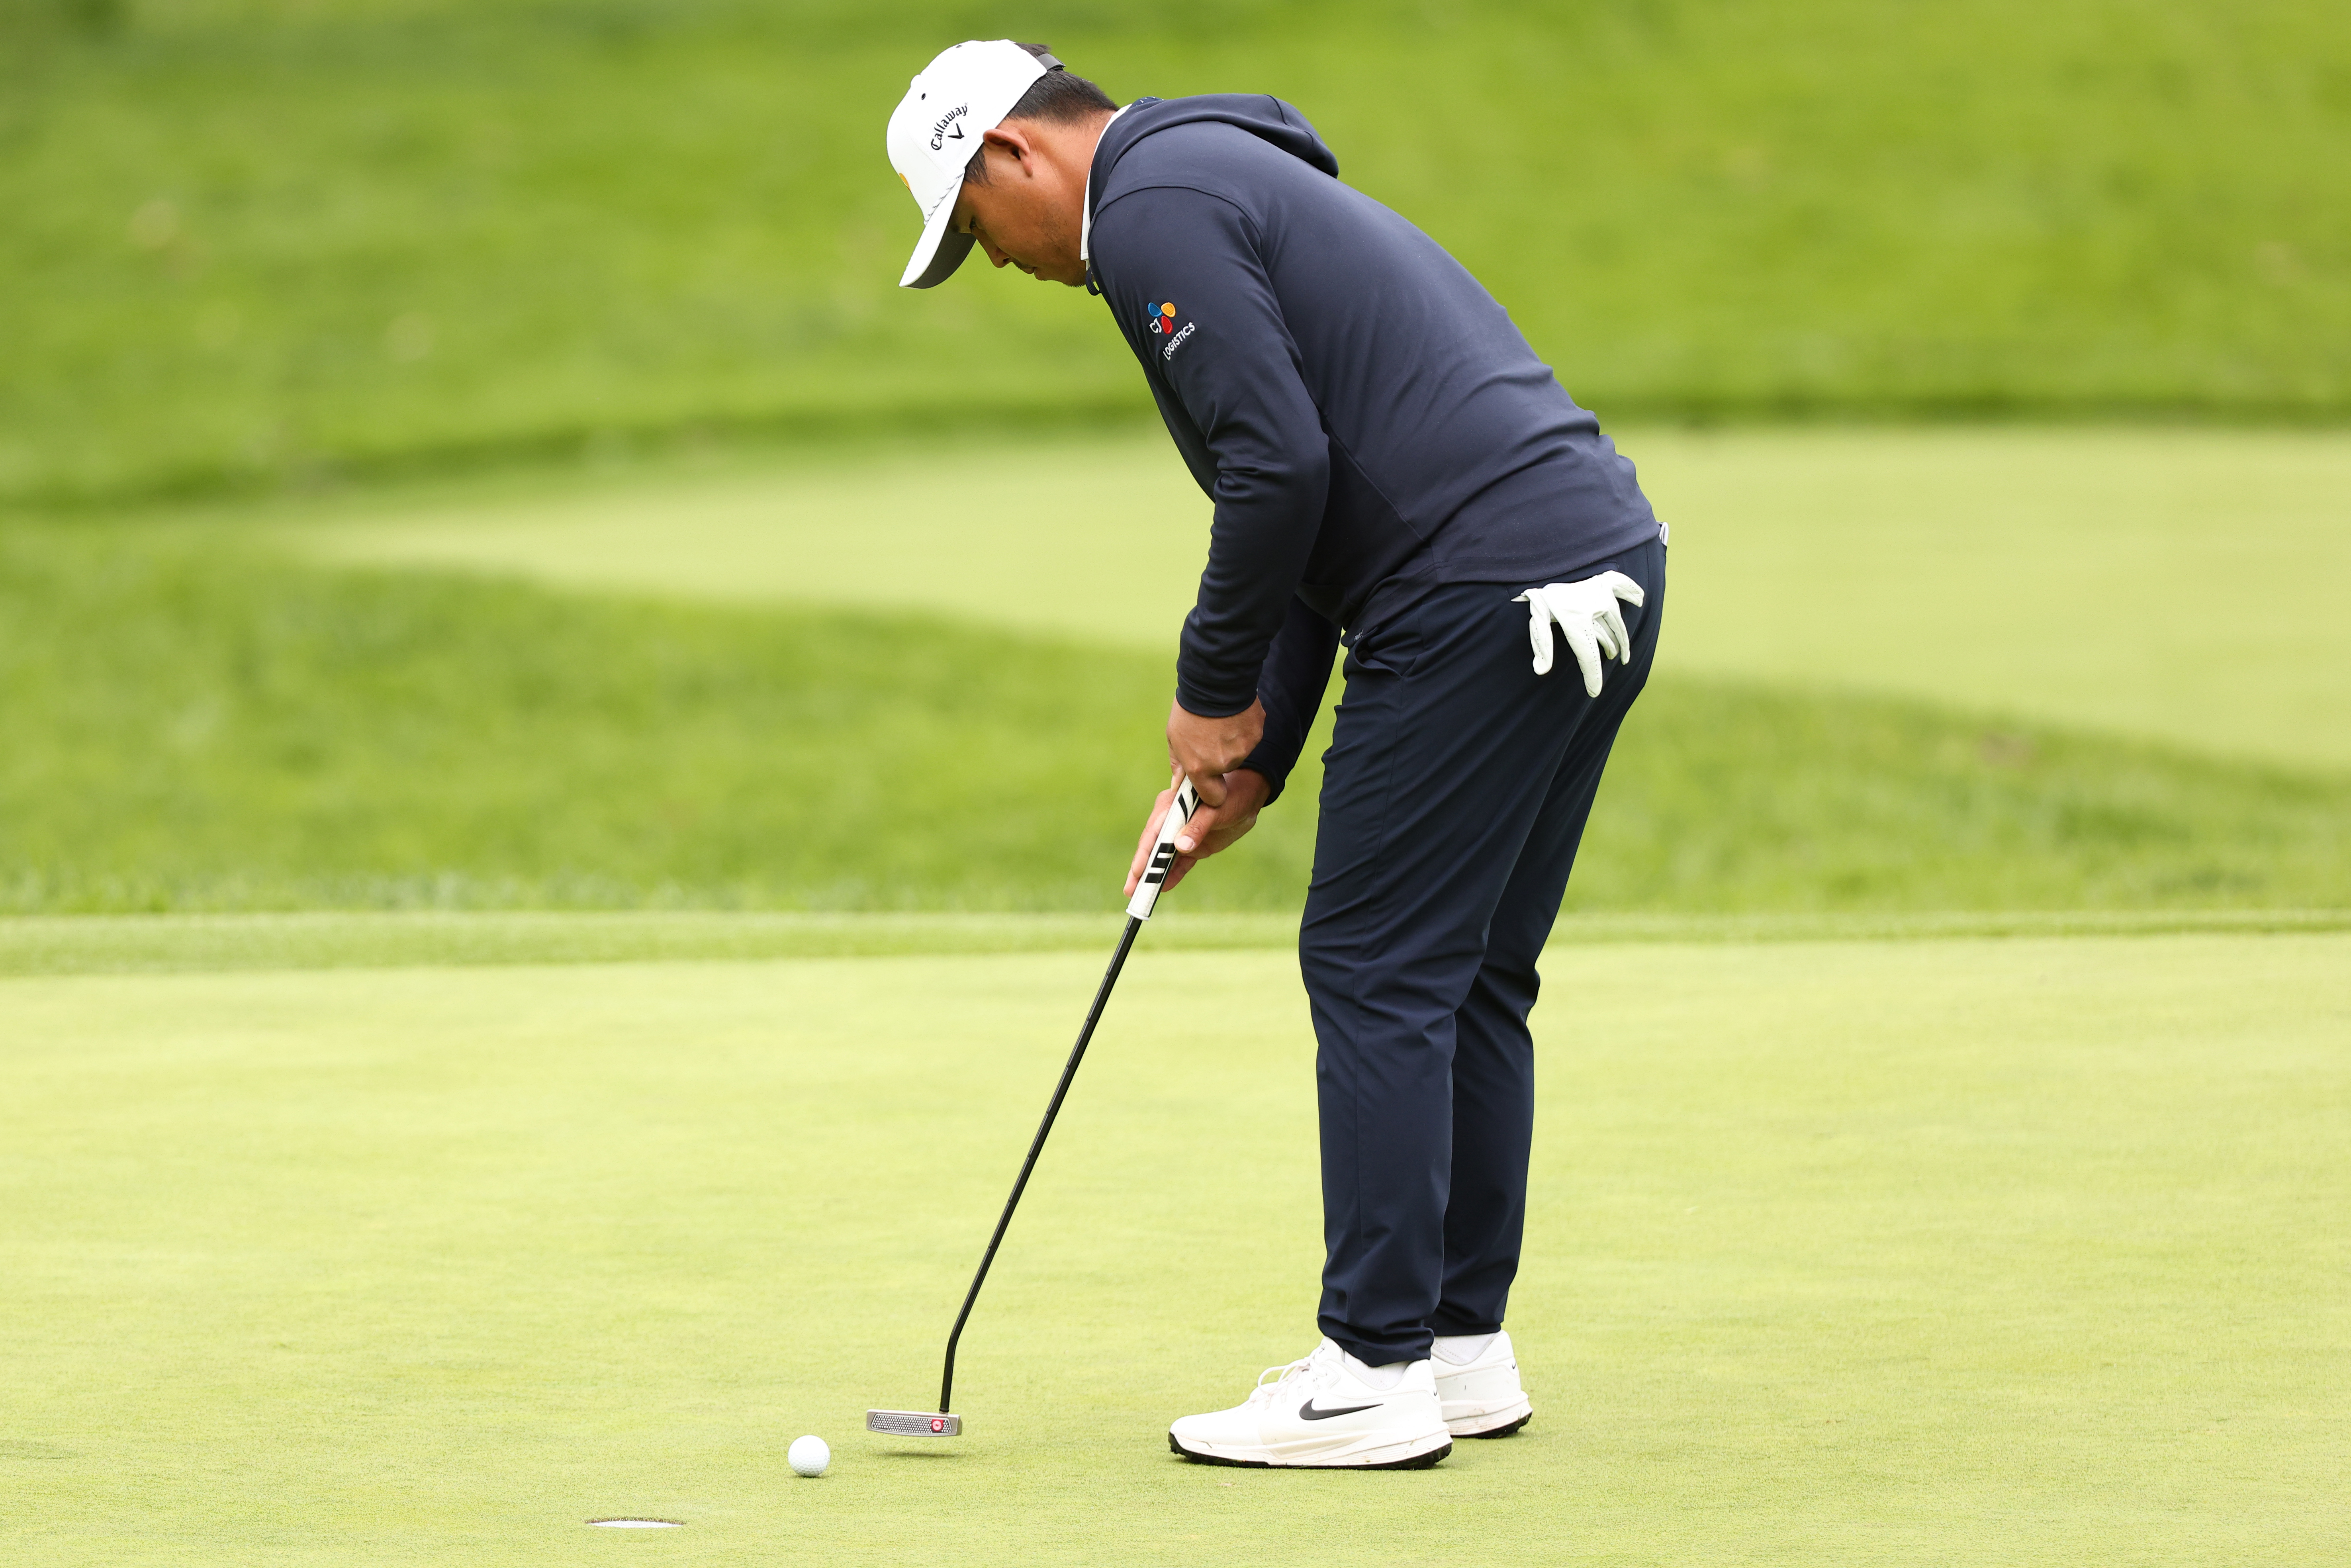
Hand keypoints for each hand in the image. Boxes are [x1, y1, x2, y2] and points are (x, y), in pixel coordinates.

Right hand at [1123, 767, 1270, 897]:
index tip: (1138, 870)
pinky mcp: (1193, 847)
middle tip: (1130, 890)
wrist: (1249, 796)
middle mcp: (1171, 821)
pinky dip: (1173, 875)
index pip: (1154, 832)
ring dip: (1154, 875)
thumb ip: (1198, 826)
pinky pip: (1180, 863)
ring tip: (1140, 894)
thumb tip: (1180, 847)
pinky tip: (1163, 887)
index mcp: (1171, 806)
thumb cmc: (1231, 794)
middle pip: (1153, 847)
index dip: (1145, 852)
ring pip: (1164, 858)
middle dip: (1142, 869)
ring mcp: (1181, 835)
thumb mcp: (1215, 810)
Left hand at [1166, 697, 1264, 808]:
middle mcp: (1223, 763)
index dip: (1212, 791)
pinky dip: (1242, 729)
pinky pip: (1249, 738)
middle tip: (1210, 736)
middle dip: (1218, 758)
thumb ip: (1179, 765)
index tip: (1209, 781)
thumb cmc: (1189, 709)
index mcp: (1200, 768)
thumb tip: (1177, 785)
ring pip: (1238, 753)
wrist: (1213, 681)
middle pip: (1226, 770)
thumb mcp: (1174, 737)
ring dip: (1231, 742)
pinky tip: (1233, 716)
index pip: (1213, 798)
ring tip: (1220, 722)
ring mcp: (1242, 749)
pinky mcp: (1256, 734)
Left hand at [1513, 572, 1645, 695]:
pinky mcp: (1603, 583)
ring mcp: (1601, 594)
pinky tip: (1639, 599)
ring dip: (1621, 636)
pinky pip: (1622, 587)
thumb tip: (1540, 671)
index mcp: (1578, 621)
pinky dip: (1631, 592)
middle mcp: (1595, 608)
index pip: (1588, 655)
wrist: (1542, 569)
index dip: (1592, 676)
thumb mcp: (1537, 621)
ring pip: (1616, 621)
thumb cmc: (1540, 599)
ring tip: (1623, 651)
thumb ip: (1541, 646)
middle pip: (1610, 638)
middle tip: (1619, 664)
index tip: (1595, 692)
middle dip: (1614, 653)